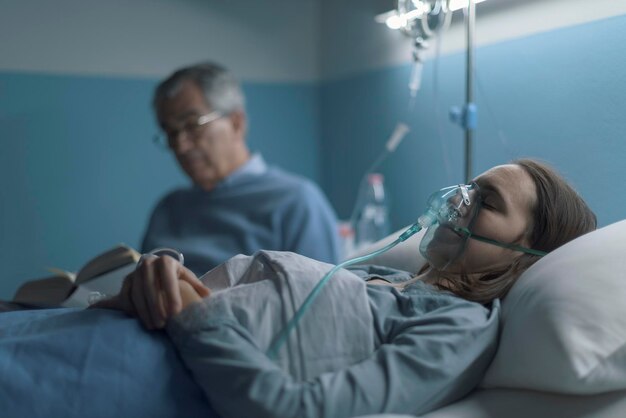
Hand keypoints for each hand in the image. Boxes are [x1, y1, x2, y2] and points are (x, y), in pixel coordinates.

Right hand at [93, 254, 209, 328]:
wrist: (157, 269)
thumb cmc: (176, 277)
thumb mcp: (187, 277)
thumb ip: (196, 286)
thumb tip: (208, 295)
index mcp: (166, 261)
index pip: (168, 278)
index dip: (172, 296)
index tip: (176, 313)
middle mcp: (148, 263)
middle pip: (150, 287)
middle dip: (156, 307)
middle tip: (163, 324)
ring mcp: (135, 271)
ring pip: (136, 293)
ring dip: (144, 311)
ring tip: (153, 326)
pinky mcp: (126, 280)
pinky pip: (125, 296)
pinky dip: (132, 309)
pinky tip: (141, 320)